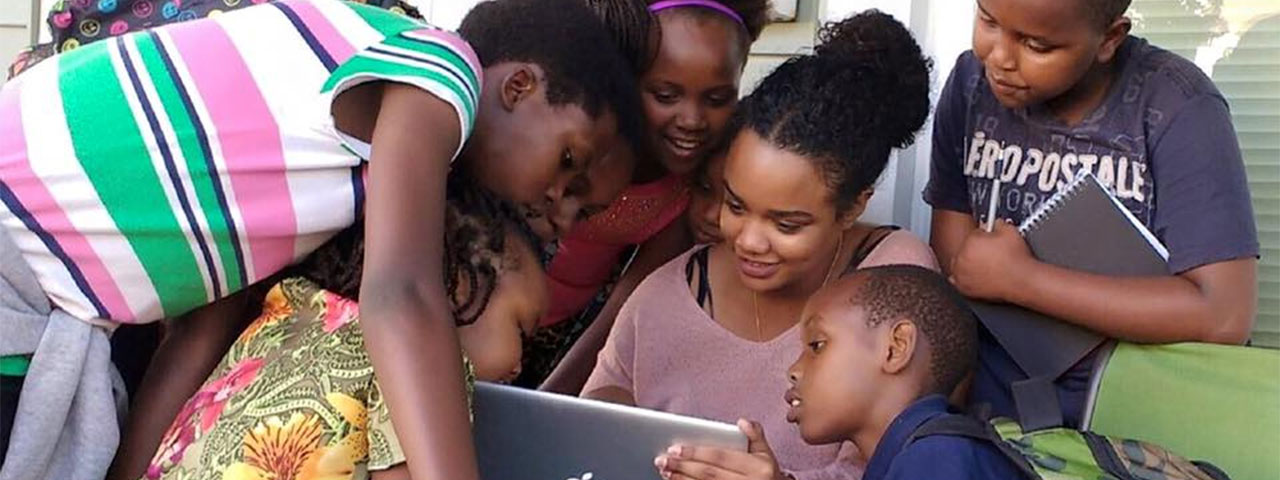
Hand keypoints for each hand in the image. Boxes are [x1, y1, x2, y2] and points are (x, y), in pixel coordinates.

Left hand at [654, 419, 787, 479]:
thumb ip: (756, 436)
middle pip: (708, 474)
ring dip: (681, 479)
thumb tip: (743, 422)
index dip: (696, 452)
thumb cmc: (767, 475)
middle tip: (661, 459)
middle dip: (682, 466)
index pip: (720, 457)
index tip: (675, 448)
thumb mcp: (767, 455)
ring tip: (665, 471)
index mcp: (758, 468)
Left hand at [949, 220, 1035, 301]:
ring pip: (959, 263)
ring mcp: (961, 274)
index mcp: (970, 242)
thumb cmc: (1017, 260)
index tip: (991, 239)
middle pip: (965, 248)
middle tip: (989, 252)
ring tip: (984, 263)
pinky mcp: (964, 287)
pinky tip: (972, 274)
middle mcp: (962, 258)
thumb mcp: (1009, 230)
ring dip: (968, 262)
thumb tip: (995, 222)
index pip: (974, 234)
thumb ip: (997, 222)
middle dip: (976, 248)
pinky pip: (957, 280)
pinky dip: (962, 277)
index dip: (985, 236)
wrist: (1023, 280)